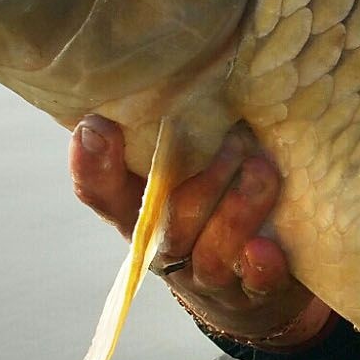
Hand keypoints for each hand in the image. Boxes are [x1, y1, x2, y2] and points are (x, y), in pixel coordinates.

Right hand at [69, 116, 333, 349]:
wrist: (251, 295)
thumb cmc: (216, 214)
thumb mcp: (189, 174)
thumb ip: (177, 135)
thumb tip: (178, 64)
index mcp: (142, 214)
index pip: (103, 194)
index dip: (93, 165)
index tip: (97, 126)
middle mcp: (167, 249)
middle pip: (169, 222)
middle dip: (203, 179)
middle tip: (237, 139)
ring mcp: (210, 277)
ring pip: (211, 252)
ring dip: (238, 210)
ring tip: (262, 170)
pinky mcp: (255, 295)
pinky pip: (254, 286)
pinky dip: (259, 267)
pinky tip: (266, 248)